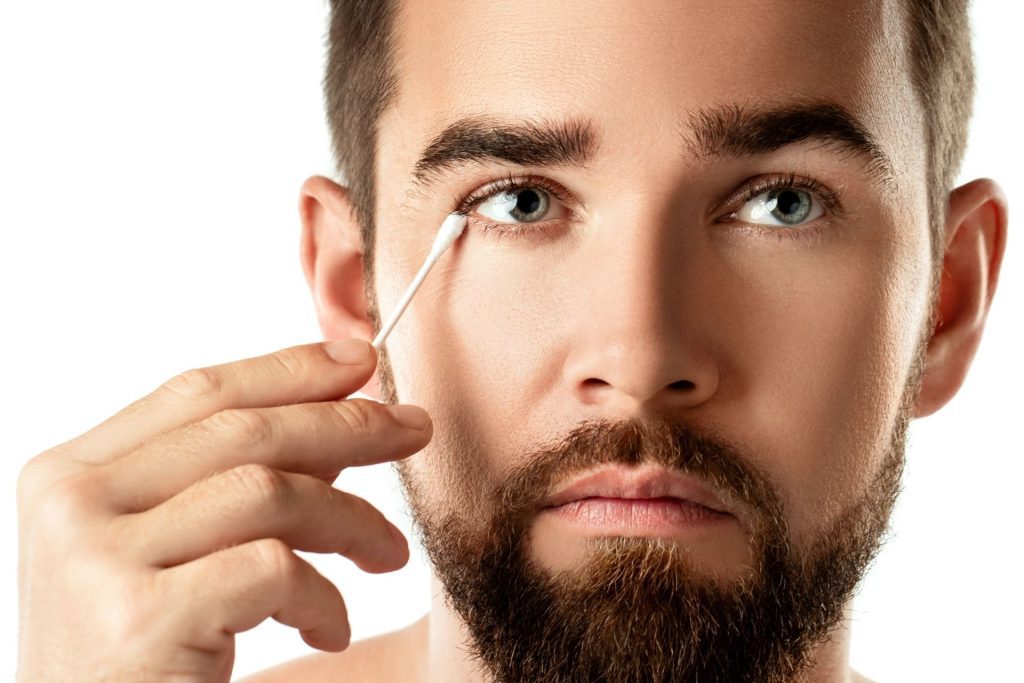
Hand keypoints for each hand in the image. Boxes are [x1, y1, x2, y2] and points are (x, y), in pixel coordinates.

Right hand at [16, 339, 430, 681]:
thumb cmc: (140, 660)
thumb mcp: (173, 552)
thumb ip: (232, 481)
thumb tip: (334, 418)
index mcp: (70, 475)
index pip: (197, 394)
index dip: (288, 370)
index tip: (359, 361)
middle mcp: (72, 505)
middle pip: (241, 430)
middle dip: (345, 425)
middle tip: (413, 429)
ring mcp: (97, 560)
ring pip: (268, 491)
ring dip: (351, 521)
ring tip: (388, 554)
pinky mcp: (140, 618)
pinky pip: (272, 569)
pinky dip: (322, 597)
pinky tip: (328, 629)